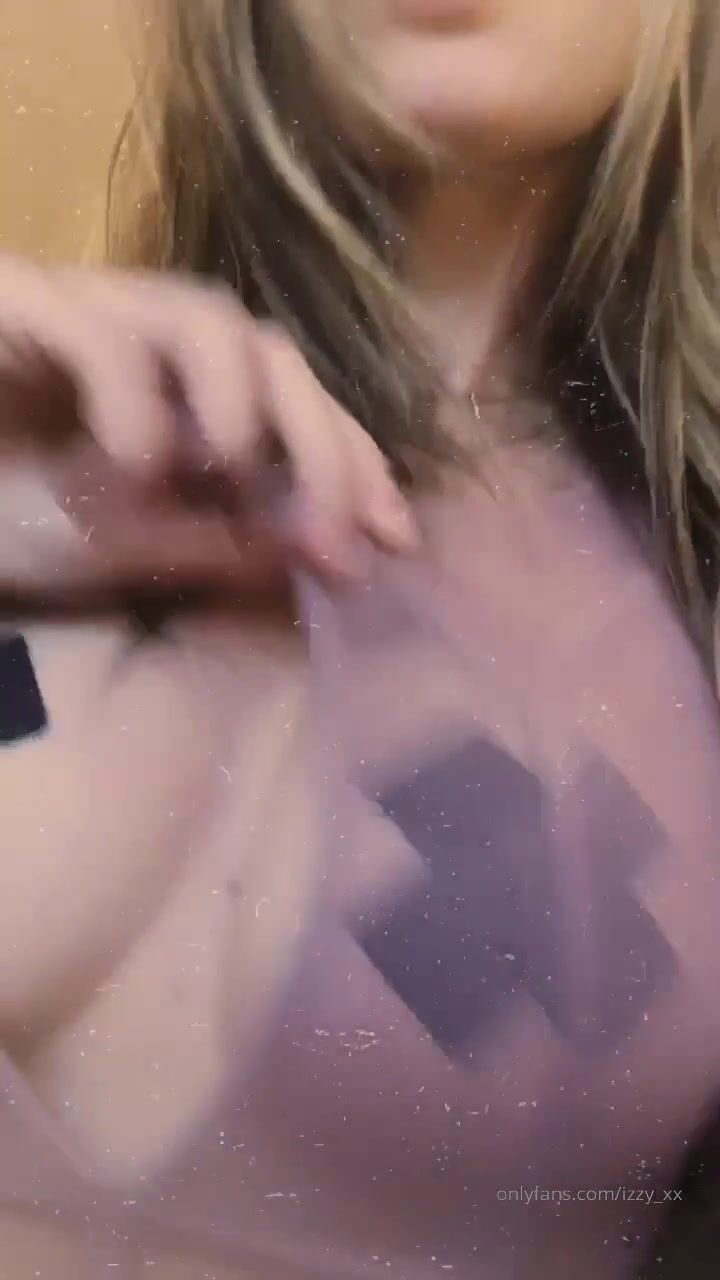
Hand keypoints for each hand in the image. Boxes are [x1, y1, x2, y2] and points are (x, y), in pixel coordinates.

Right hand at [0, 255, 416, 592]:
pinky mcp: (18, 303)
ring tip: (235, 476)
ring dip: (240, 405)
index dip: (356, 465)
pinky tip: (142, 466)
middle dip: (322, 446)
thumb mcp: (123, 548)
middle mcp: (150, 341)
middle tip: (342, 540)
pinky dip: (133, 393)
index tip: (397, 540)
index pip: (299, 408)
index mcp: (183, 392)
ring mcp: (85, 313)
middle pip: (274, 355)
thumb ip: (215, 543)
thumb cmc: (0, 510)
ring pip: (202, 316)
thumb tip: (317, 546)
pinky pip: (96, 327)